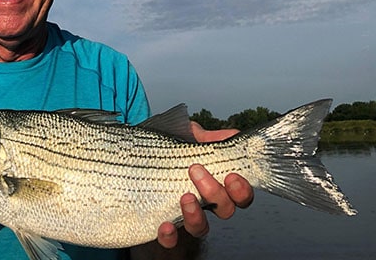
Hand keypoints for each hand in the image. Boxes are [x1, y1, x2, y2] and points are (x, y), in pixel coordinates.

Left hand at [156, 122, 253, 248]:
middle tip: (196, 170)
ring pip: (201, 228)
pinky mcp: (164, 227)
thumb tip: (230, 134)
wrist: (133, 162)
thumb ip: (207, 136)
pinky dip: (170, 236)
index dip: (242, 189)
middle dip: (215, 191)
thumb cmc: (167, 150)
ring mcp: (185, 216)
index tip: (231, 175)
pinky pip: (171, 241)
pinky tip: (165, 225)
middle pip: (225, 209)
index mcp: (215, 182)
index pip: (240, 194)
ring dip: (197, 215)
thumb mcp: (187, 136)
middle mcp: (205, 203)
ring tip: (185, 197)